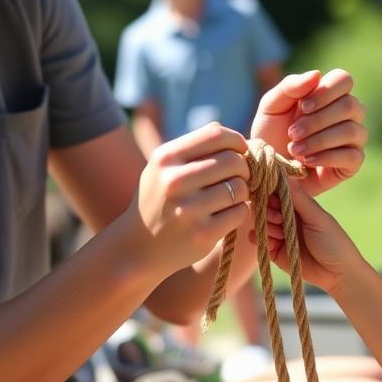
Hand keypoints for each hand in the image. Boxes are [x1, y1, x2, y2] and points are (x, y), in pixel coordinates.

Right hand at [122, 123, 249, 276]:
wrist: (137, 247)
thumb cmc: (158, 200)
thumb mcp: (162, 167)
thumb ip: (193, 148)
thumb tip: (234, 136)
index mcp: (166, 158)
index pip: (216, 134)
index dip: (237, 141)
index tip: (241, 151)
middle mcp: (175, 181)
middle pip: (233, 160)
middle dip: (244, 168)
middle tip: (239, 177)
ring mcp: (189, 209)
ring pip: (240, 187)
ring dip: (243, 191)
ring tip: (230, 197)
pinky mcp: (203, 234)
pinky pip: (240, 212)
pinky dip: (240, 211)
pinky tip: (226, 214)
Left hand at [250, 69, 366, 196]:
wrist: (268, 171)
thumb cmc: (270, 135)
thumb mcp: (271, 107)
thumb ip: (289, 87)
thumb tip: (316, 74)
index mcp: (329, 94)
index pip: (344, 79)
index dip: (326, 91)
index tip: (303, 106)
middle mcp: (347, 114)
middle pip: (350, 105)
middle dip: (318, 120)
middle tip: (292, 133)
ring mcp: (353, 138)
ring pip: (353, 130)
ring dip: (320, 140)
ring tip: (295, 150)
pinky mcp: (353, 163)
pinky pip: (352, 156)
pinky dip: (326, 157)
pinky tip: (307, 161)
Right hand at [259, 188, 359, 293]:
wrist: (338, 274)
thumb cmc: (334, 241)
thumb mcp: (317, 218)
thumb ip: (299, 199)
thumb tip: (285, 173)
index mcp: (300, 205)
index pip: (279, 192)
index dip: (272, 191)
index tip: (270, 193)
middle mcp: (288, 217)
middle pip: (267, 206)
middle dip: (267, 209)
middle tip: (278, 217)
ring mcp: (281, 234)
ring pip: (262, 223)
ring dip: (265, 224)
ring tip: (277, 231)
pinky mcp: (275, 251)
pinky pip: (260, 241)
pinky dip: (257, 238)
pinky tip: (261, 239)